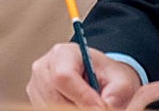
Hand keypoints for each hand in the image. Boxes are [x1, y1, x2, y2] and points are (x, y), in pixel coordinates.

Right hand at [27, 42, 141, 107]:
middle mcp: (43, 67)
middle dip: (79, 107)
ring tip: (88, 105)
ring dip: (71, 109)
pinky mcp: (36, 98)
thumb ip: (116, 95)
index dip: (82, 96)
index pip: (63, 76)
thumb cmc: (109, 76)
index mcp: (62, 53)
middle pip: (55, 97)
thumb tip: (103, 109)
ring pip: (50, 106)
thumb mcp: (121, 82)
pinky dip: (63, 110)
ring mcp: (36, 84)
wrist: (100, 77)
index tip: (101, 107)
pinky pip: (47, 109)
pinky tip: (77, 105)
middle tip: (97, 107)